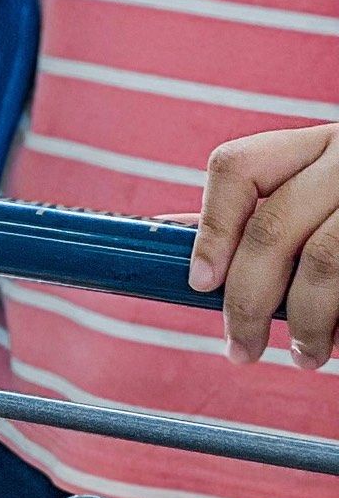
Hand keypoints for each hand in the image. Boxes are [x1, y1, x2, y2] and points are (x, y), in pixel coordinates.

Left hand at [190, 125, 338, 368]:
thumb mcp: (322, 191)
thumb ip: (261, 212)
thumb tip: (174, 244)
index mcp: (319, 141)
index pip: (236, 166)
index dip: (210, 229)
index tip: (200, 283)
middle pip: (273, 229)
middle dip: (246, 302)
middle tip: (239, 350)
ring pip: (324, 263)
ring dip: (304, 323)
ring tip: (305, 356)